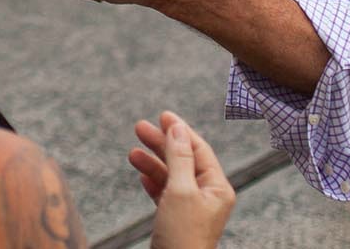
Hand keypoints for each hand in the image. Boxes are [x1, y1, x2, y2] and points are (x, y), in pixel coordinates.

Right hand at [131, 112, 236, 248]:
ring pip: (171, 177)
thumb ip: (179, 157)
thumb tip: (177, 128)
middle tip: (139, 128)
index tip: (162, 115)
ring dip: (152, 163)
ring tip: (132, 153)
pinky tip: (142, 177)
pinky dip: (153, 183)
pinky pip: (165, 194)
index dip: (180, 130)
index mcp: (217, 188)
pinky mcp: (177, 221)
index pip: (199, 150)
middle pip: (183, 160)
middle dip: (161, 144)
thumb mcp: (180, 190)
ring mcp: (192, 209)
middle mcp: (207, 197)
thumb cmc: (183, 236)